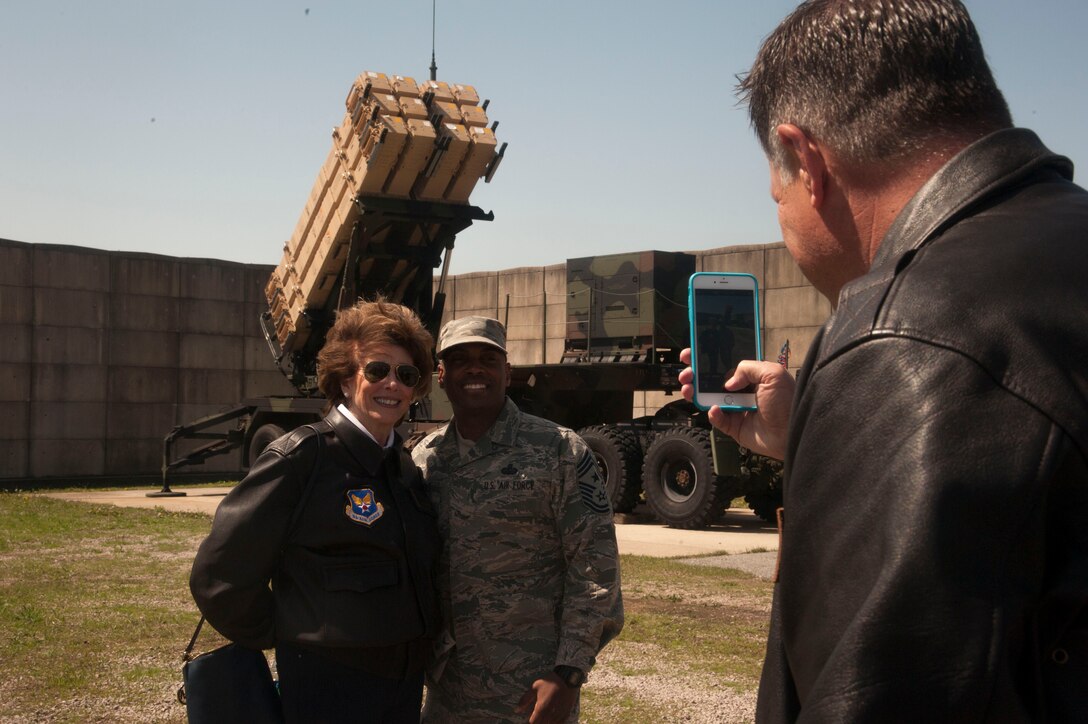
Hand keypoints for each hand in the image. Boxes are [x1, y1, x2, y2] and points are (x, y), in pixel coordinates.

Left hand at [514, 672, 576, 723]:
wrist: (567, 678)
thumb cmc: (550, 682)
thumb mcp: (535, 687)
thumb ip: (525, 700)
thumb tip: (517, 710)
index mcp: (541, 708)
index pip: (533, 723)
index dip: (529, 722)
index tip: (528, 720)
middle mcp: (550, 714)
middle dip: (537, 722)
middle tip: (535, 717)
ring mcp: (559, 715)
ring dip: (545, 722)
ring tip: (542, 718)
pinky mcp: (566, 714)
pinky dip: (554, 723)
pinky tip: (551, 720)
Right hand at [679, 348, 794, 459]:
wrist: (792, 432)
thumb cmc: (787, 401)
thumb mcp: (773, 374)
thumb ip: (748, 368)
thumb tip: (728, 382)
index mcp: (751, 376)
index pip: (725, 364)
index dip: (707, 359)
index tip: (690, 355)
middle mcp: (742, 391)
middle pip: (712, 381)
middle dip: (695, 375)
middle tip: (685, 374)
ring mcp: (737, 409)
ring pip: (710, 399)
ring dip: (695, 393)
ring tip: (687, 389)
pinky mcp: (735, 427)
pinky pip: (718, 420)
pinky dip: (713, 414)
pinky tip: (715, 409)